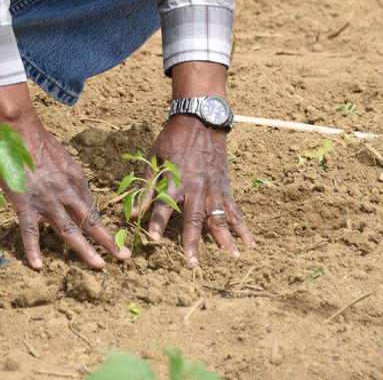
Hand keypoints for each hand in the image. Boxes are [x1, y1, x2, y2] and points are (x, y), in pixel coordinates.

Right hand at [0, 83, 128, 270]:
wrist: (17, 129)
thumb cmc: (36, 140)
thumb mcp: (61, 158)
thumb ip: (67, 178)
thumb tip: (71, 192)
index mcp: (76, 179)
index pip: (92, 209)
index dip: (103, 227)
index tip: (115, 240)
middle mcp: (66, 192)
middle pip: (90, 221)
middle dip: (108, 241)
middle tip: (124, 257)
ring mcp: (46, 200)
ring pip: (68, 230)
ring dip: (85, 249)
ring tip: (99, 265)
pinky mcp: (25, 204)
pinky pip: (30, 231)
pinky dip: (33, 250)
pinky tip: (38, 266)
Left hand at [146, 114, 255, 263]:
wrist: (200, 121)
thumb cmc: (172, 140)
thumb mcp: (154, 158)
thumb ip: (146, 187)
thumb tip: (132, 212)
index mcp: (175, 179)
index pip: (163, 205)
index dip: (157, 222)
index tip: (152, 240)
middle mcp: (195, 187)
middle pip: (193, 218)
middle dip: (191, 240)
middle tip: (191, 261)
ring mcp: (213, 189)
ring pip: (218, 218)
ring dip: (224, 239)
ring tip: (231, 257)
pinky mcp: (225, 188)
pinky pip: (235, 210)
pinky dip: (243, 227)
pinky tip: (250, 242)